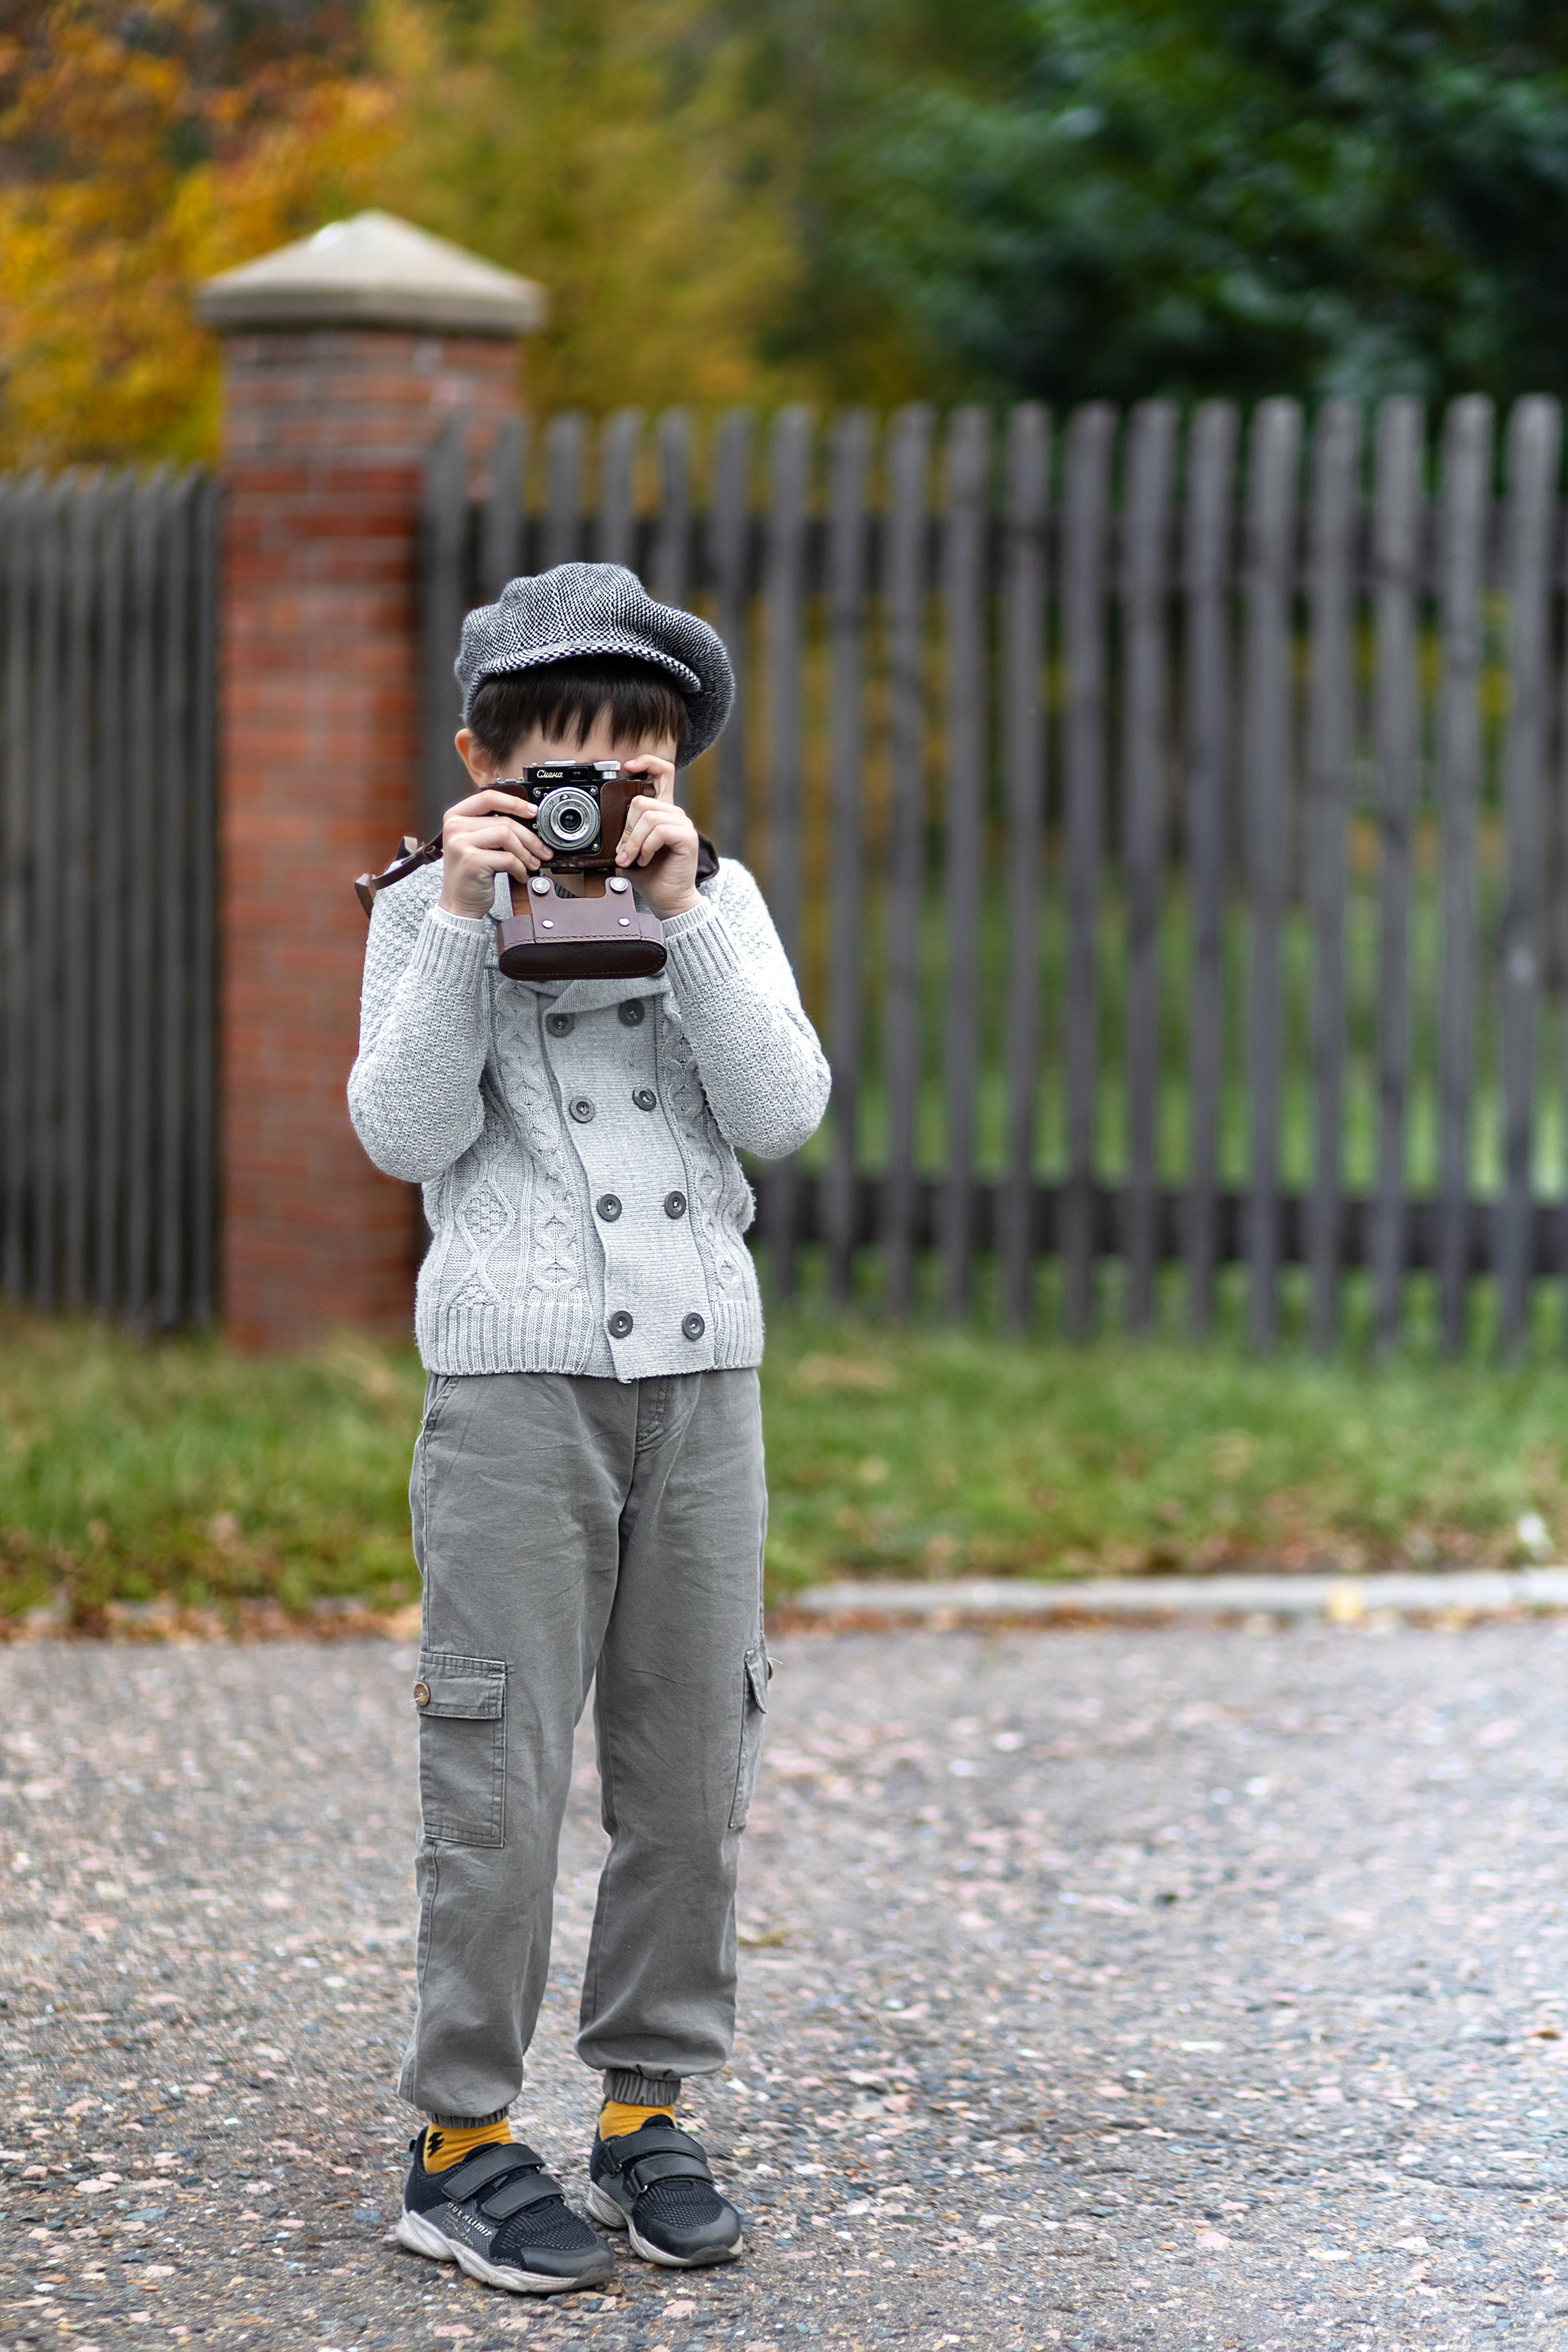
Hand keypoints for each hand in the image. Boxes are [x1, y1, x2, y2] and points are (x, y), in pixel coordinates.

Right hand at [438, 787, 549, 918]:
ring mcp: (461, 843)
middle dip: (529, 837)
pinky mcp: (472, 861)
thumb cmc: (470, 873)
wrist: (457, 902)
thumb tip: (528, 820)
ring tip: (531, 864)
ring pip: (507, 836)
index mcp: (455, 816)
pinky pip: (507, 858)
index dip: (514, 802)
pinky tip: (520, 875)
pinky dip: (519, 868)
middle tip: (542, 850)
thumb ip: (491, 827)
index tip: (533, 812)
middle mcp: (455, 827)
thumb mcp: (475, 843)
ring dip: (525, 853)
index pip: (488, 798)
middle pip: (504, 821)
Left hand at [615, 758, 700, 917]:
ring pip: (648, 816)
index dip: (646, 761)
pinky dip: (646, 847)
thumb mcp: (630, 848)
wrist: (667, 898)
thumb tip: (606, 821)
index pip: (663, 771)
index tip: (627, 766)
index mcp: (662, 811)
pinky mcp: (687, 837)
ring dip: (633, 842)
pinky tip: (645, 859)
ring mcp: (682, 824)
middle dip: (626, 829)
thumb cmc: (650, 874)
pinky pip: (659, 831)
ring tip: (633, 859)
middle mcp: (674, 813)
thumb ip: (624, 830)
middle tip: (623, 851)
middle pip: (642, 800)